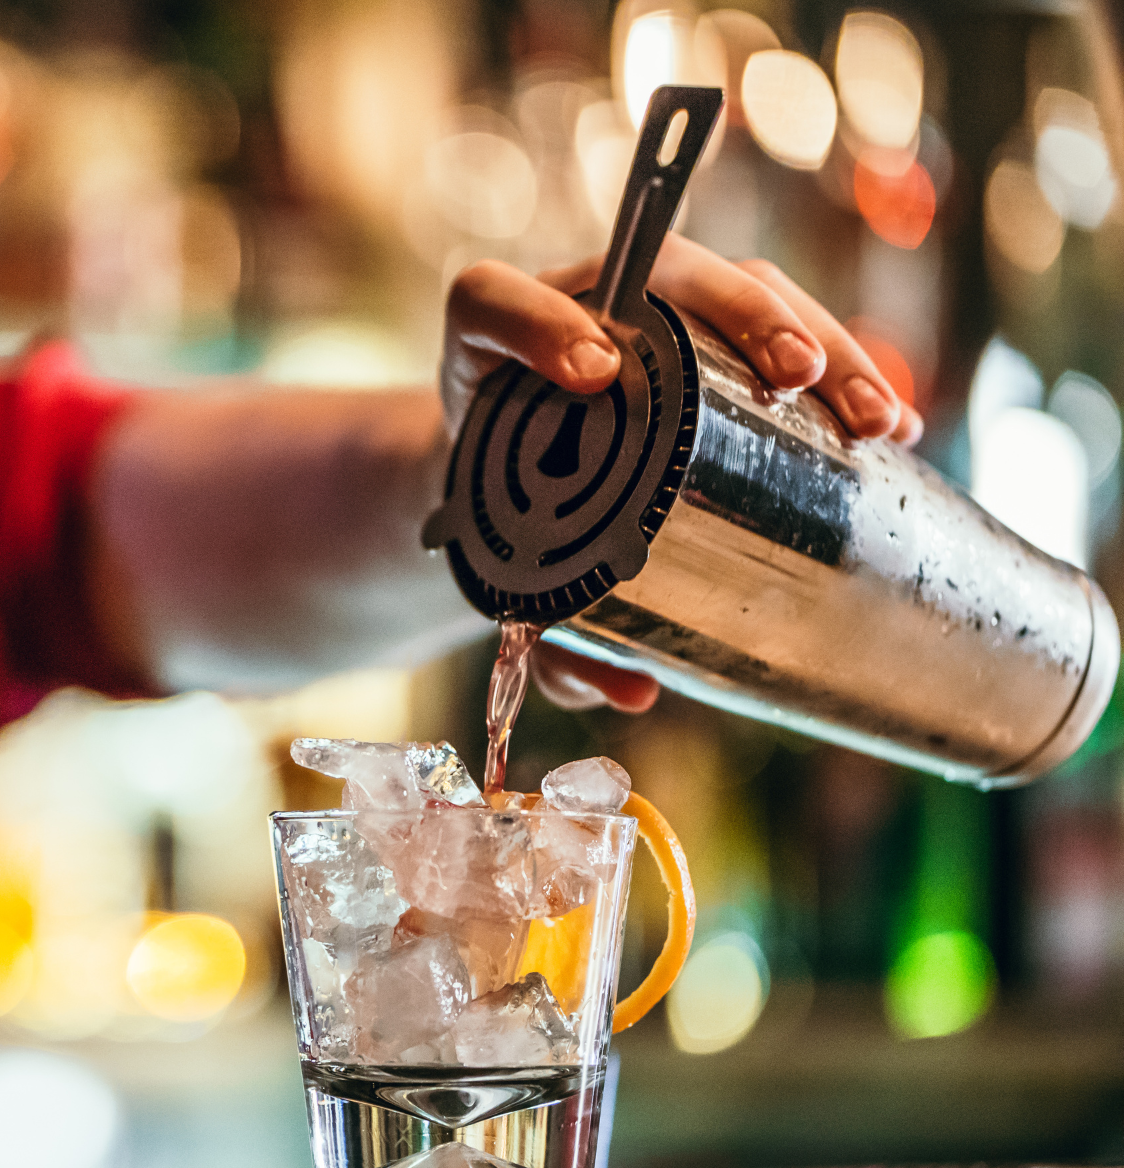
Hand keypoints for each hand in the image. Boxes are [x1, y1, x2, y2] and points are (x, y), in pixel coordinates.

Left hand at [441, 234, 924, 712]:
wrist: (511, 494)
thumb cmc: (507, 528)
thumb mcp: (513, 581)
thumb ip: (548, 638)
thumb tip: (633, 690)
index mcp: (486, 354)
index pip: (490, 305)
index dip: (535, 325)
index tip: (593, 374)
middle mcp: (572, 311)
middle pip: (654, 271)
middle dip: (739, 316)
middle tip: (790, 378)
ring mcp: (649, 311)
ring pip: (735, 290)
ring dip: (818, 342)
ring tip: (869, 416)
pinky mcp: (710, 333)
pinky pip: (779, 324)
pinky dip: (840, 367)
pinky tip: (888, 427)